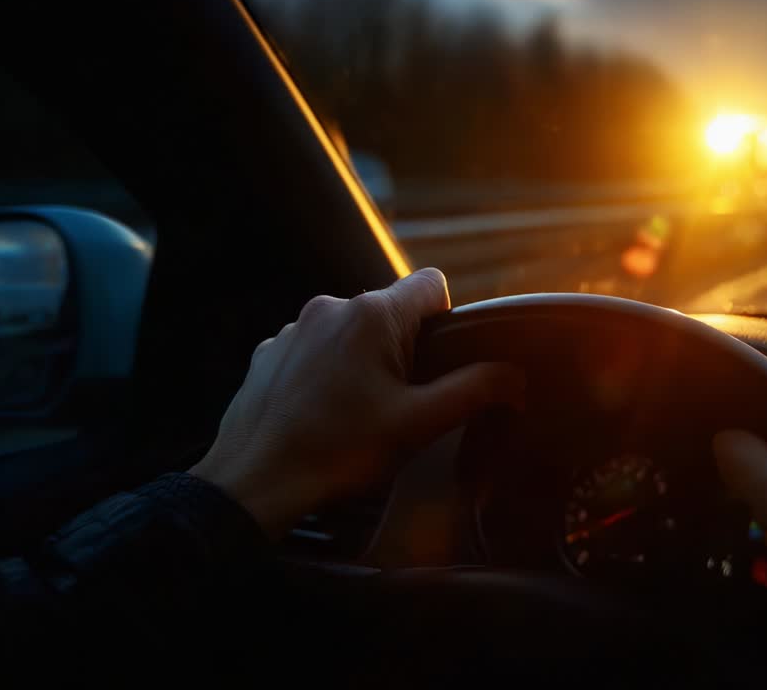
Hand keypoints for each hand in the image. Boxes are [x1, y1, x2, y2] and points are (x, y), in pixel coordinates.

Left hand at [190, 269, 523, 538]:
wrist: (253, 482)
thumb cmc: (338, 452)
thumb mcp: (419, 425)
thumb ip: (473, 391)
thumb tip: (513, 376)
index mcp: (372, 315)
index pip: (431, 284)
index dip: (447, 320)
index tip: (440, 364)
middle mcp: (330, 307)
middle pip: (391, 312)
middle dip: (405, 350)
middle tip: (401, 404)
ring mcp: (293, 329)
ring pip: (351, 332)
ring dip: (364, 362)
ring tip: (358, 415)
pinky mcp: (268, 353)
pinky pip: (315, 350)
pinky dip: (327, 374)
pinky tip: (323, 416)